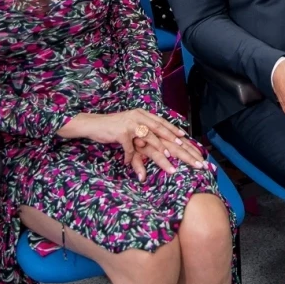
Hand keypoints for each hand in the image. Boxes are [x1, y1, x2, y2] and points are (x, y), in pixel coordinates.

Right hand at [62, 110, 206, 179]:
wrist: (93, 124)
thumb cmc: (114, 129)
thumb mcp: (131, 131)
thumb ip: (143, 137)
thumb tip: (155, 148)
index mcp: (145, 116)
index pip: (165, 125)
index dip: (178, 134)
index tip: (191, 144)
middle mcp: (140, 117)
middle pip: (164, 132)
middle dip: (179, 145)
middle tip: (191, 158)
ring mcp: (131, 124)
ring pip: (150, 139)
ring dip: (160, 154)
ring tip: (171, 164)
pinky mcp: (121, 132)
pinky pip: (130, 147)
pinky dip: (133, 157)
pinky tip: (136, 168)